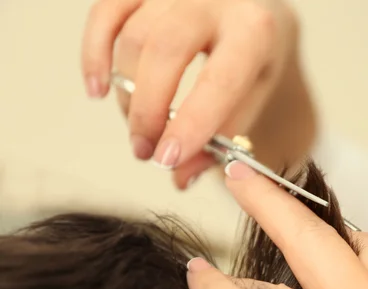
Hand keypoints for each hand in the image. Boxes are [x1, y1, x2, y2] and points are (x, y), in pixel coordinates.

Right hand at [82, 0, 313, 188]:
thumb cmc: (255, 48)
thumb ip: (223, 133)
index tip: (168, 157)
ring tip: (139, 128)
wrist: (255, 4)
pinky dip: (94, 54)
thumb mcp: (256, 91)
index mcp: (254, 30)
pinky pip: (105, 13)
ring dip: (127, 93)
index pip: (219, 80)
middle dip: (147, 111)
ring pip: (133, 38)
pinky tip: (100, 89)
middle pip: (165, 52)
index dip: (190, 123)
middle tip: (145, 150)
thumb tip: (181, 176)